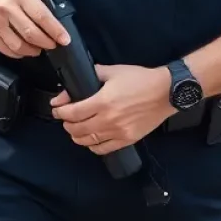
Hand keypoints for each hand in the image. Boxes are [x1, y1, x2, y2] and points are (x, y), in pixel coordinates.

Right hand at [0, 0, 71, 58]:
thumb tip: (51, 11)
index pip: (41, 16)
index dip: (55, 30)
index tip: (64, 39)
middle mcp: (7, 9)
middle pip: (32, 33)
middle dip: (47, 43)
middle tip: (53, 44)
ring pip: (19, 45)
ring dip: (33, 50)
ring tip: (39, 49)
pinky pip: (5, 49)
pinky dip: (17, 53)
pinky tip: (23, 50)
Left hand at [50, 64, 175, 153]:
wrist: (165, 92)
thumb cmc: (138, 79)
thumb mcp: (112, 71)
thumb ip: (90, 76)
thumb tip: (70, 87)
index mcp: (103, 101)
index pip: (72, 113)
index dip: (60, 112)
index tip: (56, 108)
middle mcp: (108, 120)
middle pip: (77, 129)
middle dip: (66, 123)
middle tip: (64, 118)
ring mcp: (118, 132)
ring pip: (88, 141)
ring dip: (76, 135)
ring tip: (74, 129)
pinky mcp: (127, 140)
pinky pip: (104, 149)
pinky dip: (92, 146)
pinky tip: (90, 139)